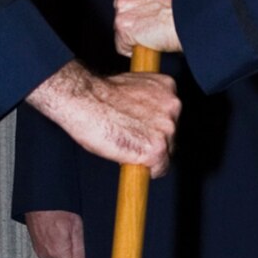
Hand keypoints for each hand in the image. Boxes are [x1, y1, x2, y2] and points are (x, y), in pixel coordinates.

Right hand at [25, 59, 178, 175]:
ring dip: (149, 154)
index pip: (171, 116)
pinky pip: (160, 168)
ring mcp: (167, 128)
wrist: (84, 100)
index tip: (142, 130)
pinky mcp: (157, 149)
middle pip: (172, 135)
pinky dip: (147, 170)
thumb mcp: (131, 89)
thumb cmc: (98, 96)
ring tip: (126, 146)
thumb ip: (145, 103)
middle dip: (154, 140)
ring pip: (166, 152)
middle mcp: (173, 106)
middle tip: (130, 139)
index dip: (154, 126)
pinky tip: (130, 160)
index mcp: (167, 87)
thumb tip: (145, 119)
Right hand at [25, 210, 86, 257]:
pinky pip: (50, 249)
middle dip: (72, 254)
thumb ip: (80, 250)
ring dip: (63, 247)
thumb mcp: (77, 227)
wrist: (40, 198)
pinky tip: (56, 230)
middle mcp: (46, 254)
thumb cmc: (57, 208)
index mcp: (57, 251)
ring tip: (63, 230)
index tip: (83, 256)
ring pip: (57, 256)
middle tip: (73, 236)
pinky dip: (55, 242)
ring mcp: (39, 249)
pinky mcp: (36, 244)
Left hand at [114, 0, 182, 56]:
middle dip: (133, 15)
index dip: (137, 0)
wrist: (191, 15)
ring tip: (155, 32)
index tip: (147, 7)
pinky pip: (122, 44)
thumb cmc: (188, 1)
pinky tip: (149, 43)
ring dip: (134, 32)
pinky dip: (133, 48)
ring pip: (121, 25)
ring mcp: (122, 4)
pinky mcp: (122, 25)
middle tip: (154, 21)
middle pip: (121, 5)